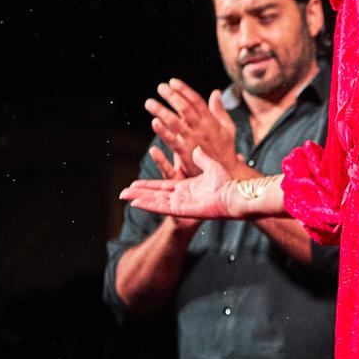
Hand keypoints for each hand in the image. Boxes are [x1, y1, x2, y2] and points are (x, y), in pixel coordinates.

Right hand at [121, 147, 237, 219]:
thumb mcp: (211, 166)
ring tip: (125, 197)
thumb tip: (196, 147)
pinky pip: (163, 207)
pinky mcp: (184, 210)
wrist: (236, 195)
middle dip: (139, 194)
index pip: (162, 186)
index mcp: (186, 188)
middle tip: (123, 193)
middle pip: (155, 196)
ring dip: (140, 199)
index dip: (148, 186)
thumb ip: (201, 158)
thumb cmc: (228, 183)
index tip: (134, 184)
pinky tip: (137, 203)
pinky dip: (149, 205)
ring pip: (156, 202)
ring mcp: (181, 205)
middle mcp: (181, 197)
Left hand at [145, 78, 246, 178]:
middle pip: (184, 108)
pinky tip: (154, 122)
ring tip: (150, 103)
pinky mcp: (185, 153)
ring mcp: (192, 140)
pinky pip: (172, 140)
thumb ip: (219, 110)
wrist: (225, 172)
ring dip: (161, 111)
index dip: (184, 90)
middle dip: (172, 96)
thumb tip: (216, 92)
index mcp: (211, 121)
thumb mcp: (227, 127)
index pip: (196, 101)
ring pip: (175, 122)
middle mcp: (201, 128)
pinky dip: (163, 131)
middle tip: (161, 87)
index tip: (173, 81)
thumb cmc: (226, 149)